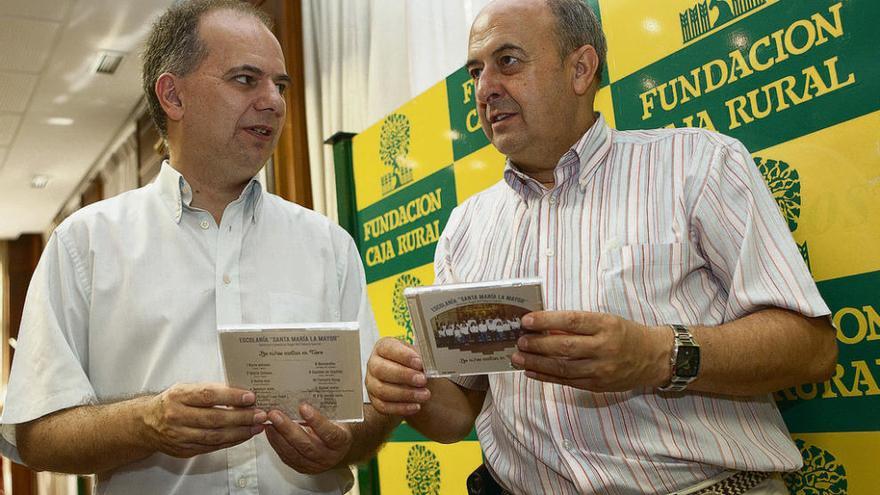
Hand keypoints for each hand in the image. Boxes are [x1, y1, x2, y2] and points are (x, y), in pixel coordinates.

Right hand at [142, 383, 266, 457]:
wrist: (146, 424)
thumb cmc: (171, 402)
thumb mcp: (185, 388)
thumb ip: (209, 390)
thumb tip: (239, 392)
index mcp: (179, 397)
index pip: (208, 396)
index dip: (231, 397)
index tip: (250, 397)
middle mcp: (177, 417)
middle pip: (214, 419)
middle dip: (241, 417)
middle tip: (260, 414)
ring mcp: (180, 436)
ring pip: (215, 436)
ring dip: (240, 432)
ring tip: (257, 426)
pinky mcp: (185, 450)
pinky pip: (212, 447)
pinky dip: (230, 441)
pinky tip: (243, 435)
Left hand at [265, 404, 351, 473]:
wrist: (338, 441)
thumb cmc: (337, 424)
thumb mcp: (336, 415)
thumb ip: (324, 409)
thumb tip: (303, 394)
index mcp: (341, 441)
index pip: (330, 434)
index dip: (317, 421)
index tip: (303, 407)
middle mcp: (329, 456)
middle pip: (307, 445)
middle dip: (288, 429)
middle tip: (275, 414)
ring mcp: (315, 465)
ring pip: (294, 453)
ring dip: (279, 436)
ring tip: (270, 421)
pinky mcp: (302, 467)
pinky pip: (287, 457)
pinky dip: (276, 443)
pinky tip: (271, 430)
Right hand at [365, 337, 429, 415]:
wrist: (409, 381)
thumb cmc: (412, 364)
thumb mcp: (417, 355)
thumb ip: (421, 357)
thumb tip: (429, 362)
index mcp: (383, 348)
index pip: (387, 348)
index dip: (403, 355)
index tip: (419, 363)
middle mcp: (374, 364)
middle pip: (381, 370)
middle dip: (403, 375)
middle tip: (422, 380)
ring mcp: (372, 383)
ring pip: (382, 390)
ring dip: (405, 394)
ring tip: (424, 395)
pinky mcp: (375, 400)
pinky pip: (384, 406)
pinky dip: (401, 407)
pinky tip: (416, 406)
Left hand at [511, 311, 671, 391]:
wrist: (653, 358)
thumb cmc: (625, 334)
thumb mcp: (605, 321)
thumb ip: (577, 325)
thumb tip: (544, 327)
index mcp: (606, 325)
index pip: (572, 321)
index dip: (547, 321)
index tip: (526, 320)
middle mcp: (604, 348)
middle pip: (564, 347)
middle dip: (537, 345)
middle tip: (519, 341)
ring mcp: (601, 370)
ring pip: (563, 368)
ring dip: (536, 363)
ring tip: (518, 358)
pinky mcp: (597, 386)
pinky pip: (567, 382)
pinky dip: (546, 377)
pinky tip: (531, 372)